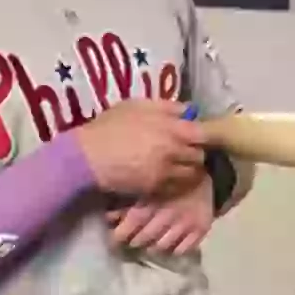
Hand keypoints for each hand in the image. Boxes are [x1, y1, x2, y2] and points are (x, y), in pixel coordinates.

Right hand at [76, 99, 205, 197]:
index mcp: (172, 128)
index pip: (204, 134)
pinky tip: (167, 177)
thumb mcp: (137, 106)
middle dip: (195, 153)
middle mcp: (174, 151)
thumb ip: (167, 107)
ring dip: (188, 170)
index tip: (198, 136)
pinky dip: (176, 183)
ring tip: (178, 165)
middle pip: (200, 156)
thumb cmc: (111, 126)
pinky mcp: (157, 188)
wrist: (89, 156)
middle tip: (186, 151)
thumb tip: (189, 110)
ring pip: (191, 174)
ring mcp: (166, 172)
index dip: (204, 135)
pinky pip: (176, 187)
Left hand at [107, 173, 214, 256]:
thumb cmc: (170, 181)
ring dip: (152, 248)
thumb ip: (126, 201)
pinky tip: (169, 245)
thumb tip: (108, 217)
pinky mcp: (200, 229)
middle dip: (135, 242)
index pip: (132, 223)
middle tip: (132, 241)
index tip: (115, 238)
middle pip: (144, 239)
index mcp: (152, 199)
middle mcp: (168, 213)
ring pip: (161, 247)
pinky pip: (181, 250)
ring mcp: (185, 223)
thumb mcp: (147, 186)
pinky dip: (173, 250)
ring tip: (149, 245)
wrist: (207, 175)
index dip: (120, 235)